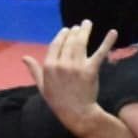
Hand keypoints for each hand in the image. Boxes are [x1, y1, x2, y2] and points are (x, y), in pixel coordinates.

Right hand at [23, 20, 118, 134]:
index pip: (55, 45)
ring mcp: (76, 66)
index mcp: (49, 66)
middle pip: (69, 42)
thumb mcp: (42, 87)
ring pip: (81, 43)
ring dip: (85, 31)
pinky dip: (107, 42)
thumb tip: (24, 58)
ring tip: (87, 23)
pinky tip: (113, 32)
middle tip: (79, 26)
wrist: (76, 114)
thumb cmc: (58, 102)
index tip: (67, 30)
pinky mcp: (90, 70)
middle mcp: (62, 64)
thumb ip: (34, 70)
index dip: (62, 36)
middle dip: (74, 31)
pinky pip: (100, 53)